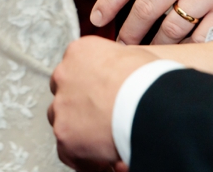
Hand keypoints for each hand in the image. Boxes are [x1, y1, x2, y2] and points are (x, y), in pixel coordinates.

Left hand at [48, 36, 156, 170]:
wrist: (149, 101)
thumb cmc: (151, 79)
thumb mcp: (133, 57)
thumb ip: (118, 63)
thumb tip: (124, 73)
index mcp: (79, 52)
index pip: (76, 68)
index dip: (89, 86)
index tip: (101, 97)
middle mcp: (63, 75)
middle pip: (65, 93)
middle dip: (80, 106)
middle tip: (101, 120)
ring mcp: (61, 104)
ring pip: (62, 119)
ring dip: (79, 130)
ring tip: (104, 141)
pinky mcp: (64, 132)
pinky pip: (68, 150)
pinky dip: (84, 158)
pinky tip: (104, 161)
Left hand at [92, 0, 212, 44]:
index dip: (108, 3)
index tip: (97, 19)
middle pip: (145, 9)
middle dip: (129, 32)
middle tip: (120, 45)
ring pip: (172, 28)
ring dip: (156, 45)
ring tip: (146, 53)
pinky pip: (203, 36)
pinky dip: (189, 47)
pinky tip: (179, 53)